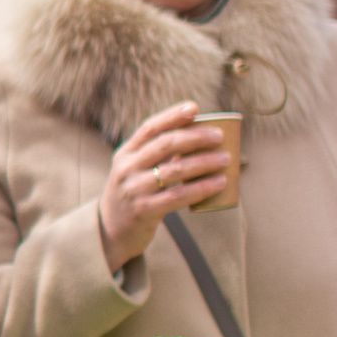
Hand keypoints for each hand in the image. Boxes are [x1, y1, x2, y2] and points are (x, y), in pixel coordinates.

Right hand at [96, 102, 230, 272]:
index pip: (150, 128)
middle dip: (195, 137)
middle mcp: (127, 168)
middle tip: (219, 137)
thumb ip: (159, 155)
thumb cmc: (134, 193)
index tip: (195, 107)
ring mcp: (134, 189)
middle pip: (164, 145)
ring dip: (204, 162)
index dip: (173, 116)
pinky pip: (177, 196)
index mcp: (126, 153)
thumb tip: (200, 137)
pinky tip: (219, 183)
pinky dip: (202, 188)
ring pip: (174, 170)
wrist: (111, 229)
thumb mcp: (136, 170)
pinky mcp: (143, 210)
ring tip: (226, 159)